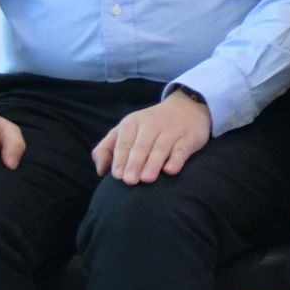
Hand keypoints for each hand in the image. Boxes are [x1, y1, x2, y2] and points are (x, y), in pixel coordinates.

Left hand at [92, 88, 211, 184]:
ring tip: (147, 179)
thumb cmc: (149, 126)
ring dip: (153, 163)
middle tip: (129, 180)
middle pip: (141, 146)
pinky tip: (170, 170)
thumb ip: (107, 148)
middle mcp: (151, 125)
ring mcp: (171, 130)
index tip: (117, 175)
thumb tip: (101, 171)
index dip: (120, 159)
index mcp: (132, 123)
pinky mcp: (189, 137)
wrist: (186, 108)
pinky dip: (177, 159)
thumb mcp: (125, 130)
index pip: (124, 143)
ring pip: (161, 148)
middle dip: (135, 163)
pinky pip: (182, 149)